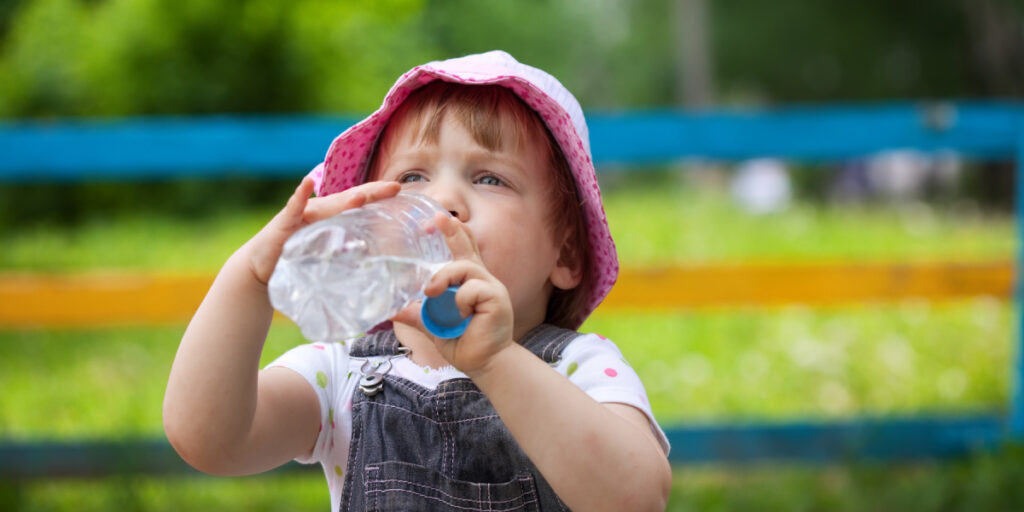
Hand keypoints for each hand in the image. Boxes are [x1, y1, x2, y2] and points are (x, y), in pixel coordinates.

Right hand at [245, 177, 401, 284]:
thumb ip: (343, 249)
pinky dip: (300, 196)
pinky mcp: (282, 224)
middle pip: (348, 199)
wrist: (260, 267)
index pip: (357, 202)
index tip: (399, 190)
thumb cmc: (295, 257)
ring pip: (327, 205)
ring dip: (344, 201)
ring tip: (363, 196)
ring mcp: (300, 214)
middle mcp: (318, 210)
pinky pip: (293, 208)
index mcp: (330, 215)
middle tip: (394, 187)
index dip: (377, 194)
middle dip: (371, 193)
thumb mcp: (324, 252)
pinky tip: (307, 183)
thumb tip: (367, 249)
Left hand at [392, 213, 514, 375]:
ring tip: (431, 293)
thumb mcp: (433, 325)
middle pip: (468, 247)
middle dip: (452, 231)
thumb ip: (417, 313)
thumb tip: (391, 308)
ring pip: (464, 267)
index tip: (440, 217)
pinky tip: (462, 316)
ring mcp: (491, 286)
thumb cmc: (463, 343)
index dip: (453, 232)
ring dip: (443, 278)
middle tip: (437, 218)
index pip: (463, 249)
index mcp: (469, 282)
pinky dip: (459, 301)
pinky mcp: (496, 297)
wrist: (485, 365)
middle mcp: (482, 279)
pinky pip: (471, 288)